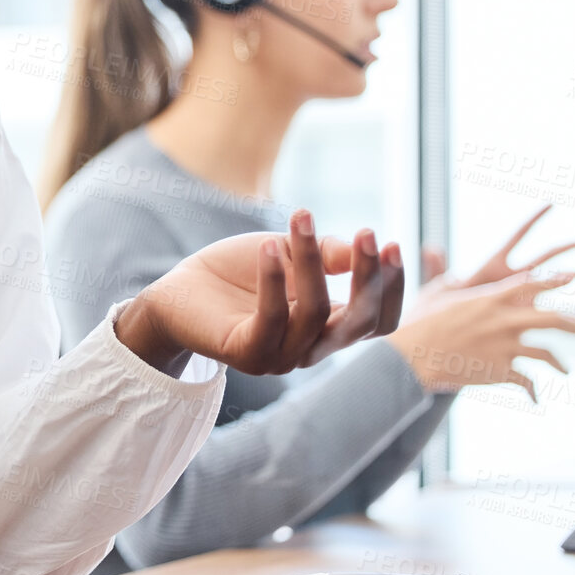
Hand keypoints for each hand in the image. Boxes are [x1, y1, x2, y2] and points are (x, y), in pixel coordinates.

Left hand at [114, 210, 405, 376]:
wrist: (179, 292)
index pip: (378, 322)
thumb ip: (325, 254)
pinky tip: (270, 248)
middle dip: (369, 277)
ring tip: (300, 217)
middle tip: (368, 233)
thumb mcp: (289, 253)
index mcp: (328, 328)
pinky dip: (274, 280)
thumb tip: (360, 247)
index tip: (394, 243)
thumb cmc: (240, 273)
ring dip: (311, 262)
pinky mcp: (247, 353)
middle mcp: (311, 349)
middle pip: (359, 323)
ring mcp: (280, 357)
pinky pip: (271, 318)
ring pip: (314, 312)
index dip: (393, 289)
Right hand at [389, 269, 574, 400]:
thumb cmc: (419, 322)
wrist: (413, 357)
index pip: (532, 284)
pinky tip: (536, 399)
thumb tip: (457, 274)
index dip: (554, 279)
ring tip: (567, 371)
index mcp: (491, 298)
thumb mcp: (437, 294)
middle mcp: (505, 320)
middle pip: (553, 319)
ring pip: (546, 353)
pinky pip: (526, 381)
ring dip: (560, 363)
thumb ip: (452, 281)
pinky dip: (532, 390)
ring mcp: (505, 347)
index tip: (573, 276)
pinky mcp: (501, 371)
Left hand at [408, 204, 574, 324]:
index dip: (533, 220)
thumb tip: (430, 248)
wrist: (448, 339)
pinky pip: (545, 313)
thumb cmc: (442, 311)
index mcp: (494, 265)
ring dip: (566, 280)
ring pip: (550, 285)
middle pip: (542, 257)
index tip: (550, 204)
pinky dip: (560, 315)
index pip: (517, 236)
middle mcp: (511, 279)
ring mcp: (520, 297)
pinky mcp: (524, 318)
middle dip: (562, 248)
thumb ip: (438, 269)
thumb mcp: (440, 289)